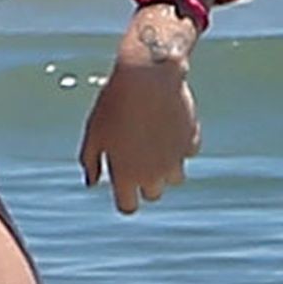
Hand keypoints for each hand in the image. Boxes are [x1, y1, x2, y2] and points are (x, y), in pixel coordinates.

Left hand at [78, 45, 200, 214]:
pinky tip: (168, 124)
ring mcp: (175, 158)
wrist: (147, 76)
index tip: (122, 186)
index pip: (128, 207)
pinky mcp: (191, 140)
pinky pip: (188, 151)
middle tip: (136, 156)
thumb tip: (91, 182)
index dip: (124, 198)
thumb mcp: (94, 133)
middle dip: (145, 181)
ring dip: (166, 167)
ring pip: (175, 177)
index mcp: (126, 175)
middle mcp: (154, 173)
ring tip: (153, 141)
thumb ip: (91, 161)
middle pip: (153, 194)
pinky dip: (180, 143)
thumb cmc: (114, 105)